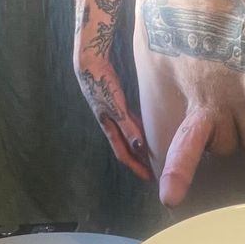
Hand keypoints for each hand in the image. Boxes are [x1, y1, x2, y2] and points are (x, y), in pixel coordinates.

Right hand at [75, 59, 152, 180]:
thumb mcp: (116, 107)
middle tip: (154, 169)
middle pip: (126, 148)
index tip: (149, 178)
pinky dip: (138, 130)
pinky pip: (130, 122)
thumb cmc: (102, 85)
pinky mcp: (116, 104)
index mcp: (109, 128)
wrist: (90, 65)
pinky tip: (147, 129)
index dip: (136, 167)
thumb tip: (139, 148)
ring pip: (128, 136)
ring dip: (139, 146)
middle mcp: (110, 124)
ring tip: (154, 153)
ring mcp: (113, 115)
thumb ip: (128, 126)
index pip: (124, 154)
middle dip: (139, 161)